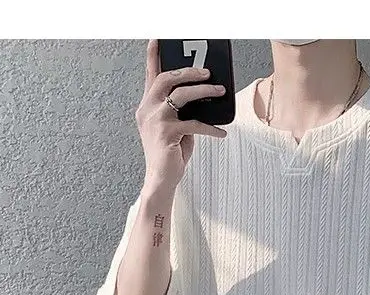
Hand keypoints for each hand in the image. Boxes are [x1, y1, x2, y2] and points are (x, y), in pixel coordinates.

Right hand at [137, 39, 227, 187]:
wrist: (161, 179)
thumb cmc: (169, 154)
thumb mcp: (175, 128)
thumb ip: (182, 111)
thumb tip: (203, 97)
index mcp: (147, 106)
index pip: (151, 76)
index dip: (154, 56)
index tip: (158, 40)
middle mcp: (148, 110)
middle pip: (168, 79)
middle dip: (190, 72)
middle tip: (208, 72)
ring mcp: (156, 121)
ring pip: (181, 95)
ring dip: (204, 91)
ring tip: (220, 92)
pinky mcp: (167, 133)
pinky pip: (194, 124)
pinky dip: (211, 128)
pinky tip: (221, 133)